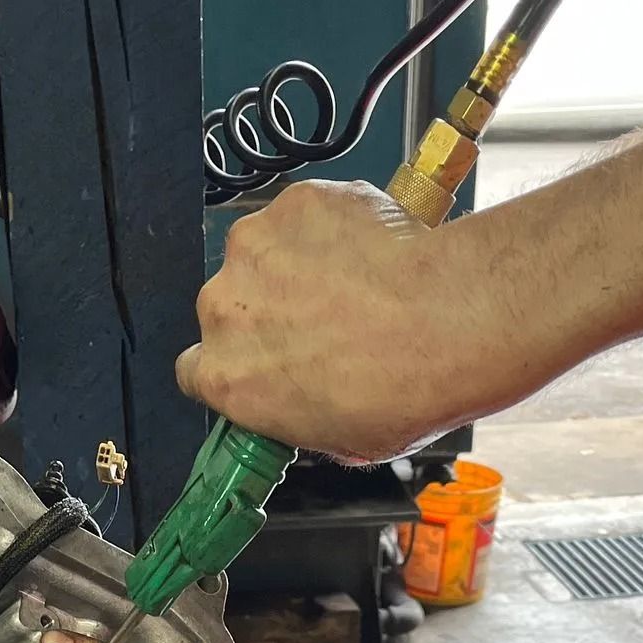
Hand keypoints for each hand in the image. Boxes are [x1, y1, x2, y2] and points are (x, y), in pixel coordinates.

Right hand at [177, 180, 507, 459]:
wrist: (444, 323)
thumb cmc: (399, 389)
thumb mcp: (339, 440)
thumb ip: (299, 413)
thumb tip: (314, 404)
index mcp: (225, 375)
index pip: (198, 367)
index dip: (235, 362)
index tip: (263, 362)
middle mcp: (223, 307)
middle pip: (230, 305)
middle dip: (269, 311)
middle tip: (327, 322)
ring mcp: (254, 245)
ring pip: (264, 253)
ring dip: (298, 264)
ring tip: (356, 285)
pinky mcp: (296, 202)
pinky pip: (305, 214)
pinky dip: (332, 226)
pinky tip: (372, 252)